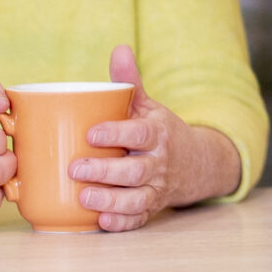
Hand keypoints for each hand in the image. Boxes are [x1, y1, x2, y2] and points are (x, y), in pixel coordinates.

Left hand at [69, 45, 240, 231]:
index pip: (139, 134)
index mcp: (157, 134)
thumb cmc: (158, 131)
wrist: (195, 163)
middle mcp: (159, 164)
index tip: (91, 133)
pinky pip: (139, 219)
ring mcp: (156, 189)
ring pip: (136, 199)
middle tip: (76, 168)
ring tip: (84, 197)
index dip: (117, 134)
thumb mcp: (148, 105)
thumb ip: (130, 81)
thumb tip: (119, 49)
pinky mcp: (151, 208)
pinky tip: (101, 222)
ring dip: (111, 201)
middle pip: (135, 171)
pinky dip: (122, 223)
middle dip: (106, 172)